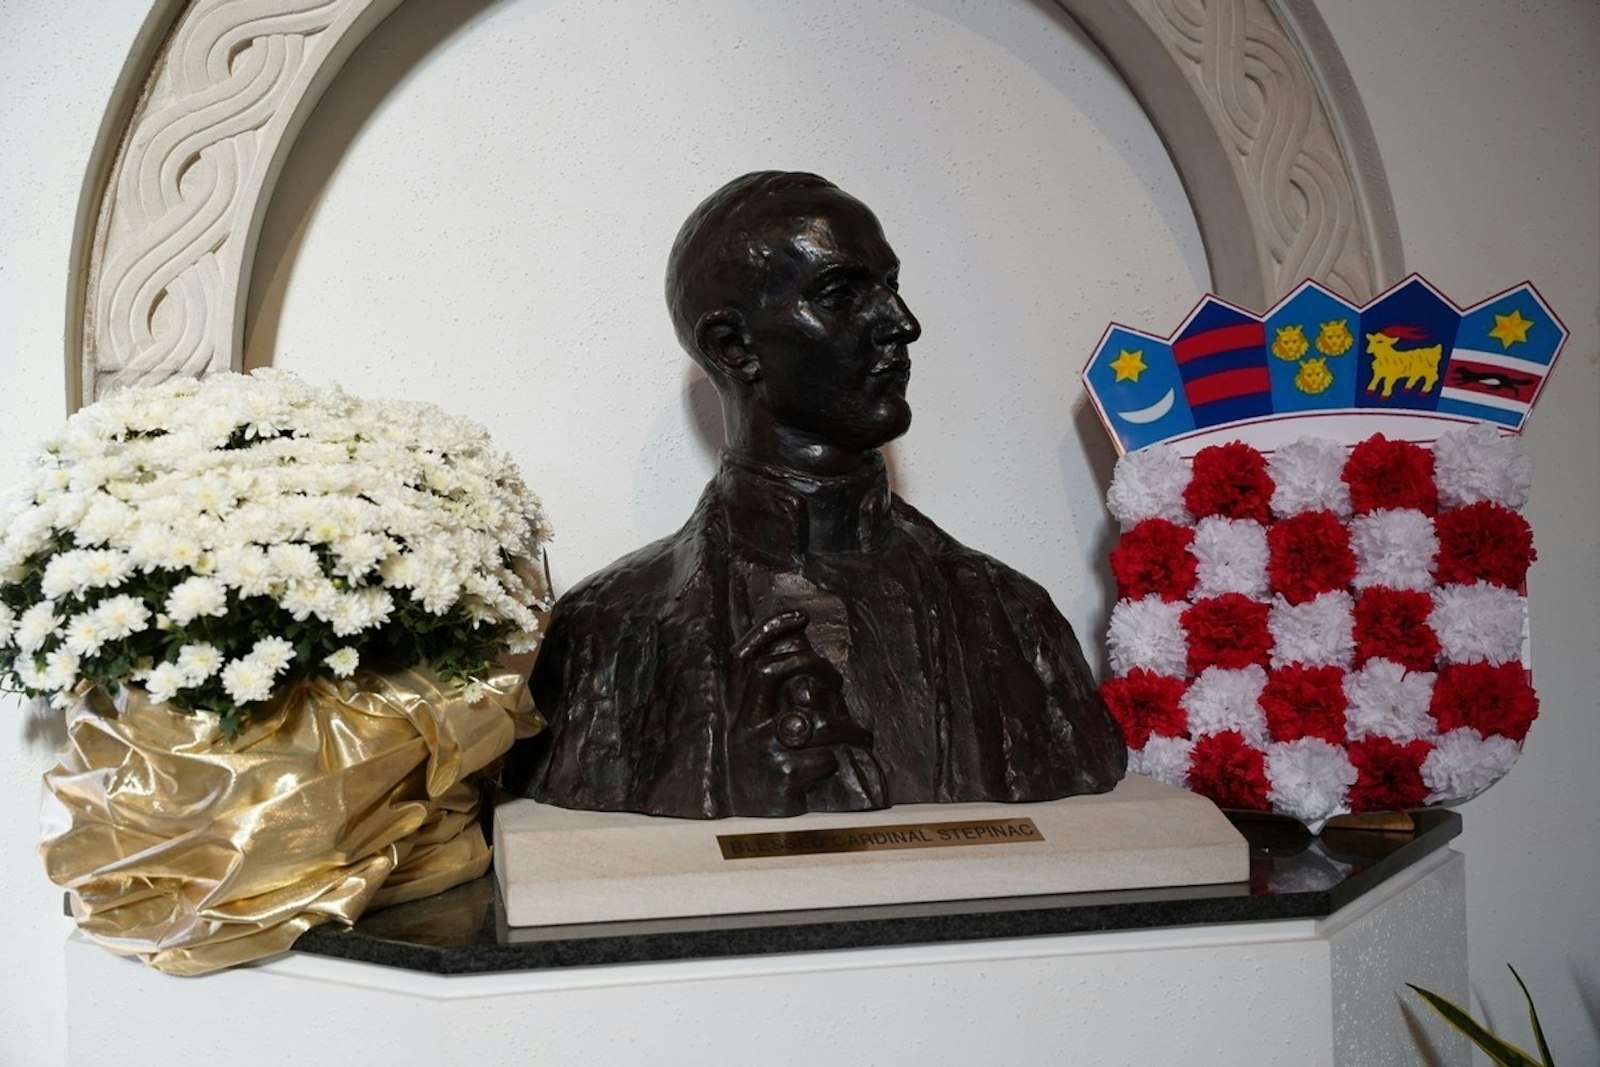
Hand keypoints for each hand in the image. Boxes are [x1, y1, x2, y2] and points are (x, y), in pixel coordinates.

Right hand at [729, 610, 872, 804]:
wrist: (754, 833)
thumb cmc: (765, 777)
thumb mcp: (757, 737)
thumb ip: (775, 705)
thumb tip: (810, 668)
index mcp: (738, 714)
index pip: (743, 659)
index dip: (768, 631)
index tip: (800, 615)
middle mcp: (743, 728)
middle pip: (769, 673)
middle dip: (810, 663)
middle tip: (836, 678)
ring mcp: (761, 751)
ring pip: (812, 720)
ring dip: (846, 726)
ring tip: (861, 735)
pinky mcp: (782, 777)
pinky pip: (824, 758)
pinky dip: (835, 763)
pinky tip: (832, 773)